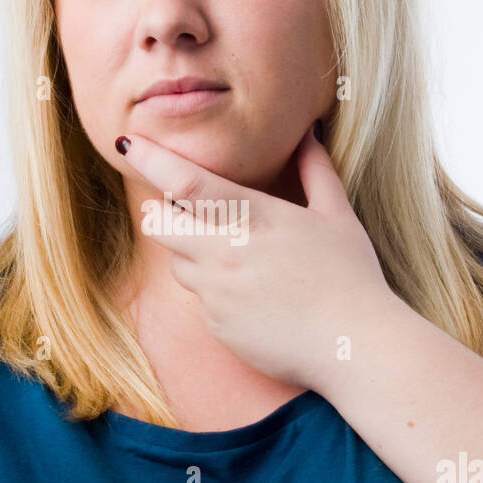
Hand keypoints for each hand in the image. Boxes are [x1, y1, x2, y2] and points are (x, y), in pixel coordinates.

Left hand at [116, 124, 393, 392]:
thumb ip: (316, 172)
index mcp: (255, 218)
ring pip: (177, 263)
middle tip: (187, 212)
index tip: (128, 143)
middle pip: (159, 224)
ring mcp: (217, 293)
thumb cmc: (351, 278)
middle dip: (163, 213)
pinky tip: (255, 299)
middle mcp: (227, 253)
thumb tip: (308, 134)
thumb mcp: (338, 217)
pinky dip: (216, 294)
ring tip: (241, 262)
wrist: (354, 348)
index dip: (151, 160)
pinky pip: (200, 301)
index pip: (186, 183)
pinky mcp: (216, 325)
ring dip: (192, 255)